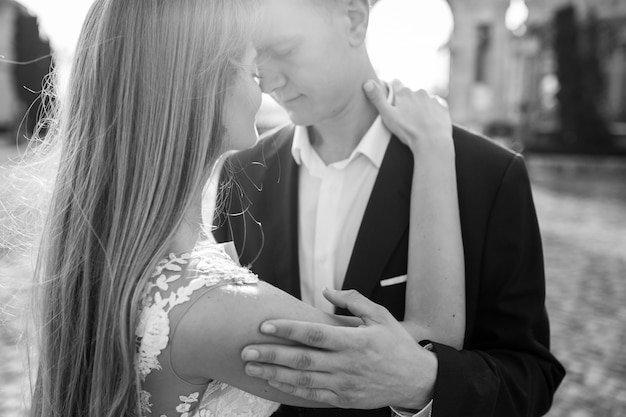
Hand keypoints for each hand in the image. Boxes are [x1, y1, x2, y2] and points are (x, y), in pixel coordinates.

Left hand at [241, 289, 436, 409]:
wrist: (415, 380)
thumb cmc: (397, 345)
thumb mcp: (380, 316)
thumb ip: (353, 301)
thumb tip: (327, 290)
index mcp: (354, 341)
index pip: (314, 334)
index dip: (288, 330)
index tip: (266, 326)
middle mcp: (346, 364)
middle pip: (302, 359)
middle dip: (271, 354)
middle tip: (247, 350)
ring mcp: (344, 385)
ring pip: (303, 380)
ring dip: (274, 373)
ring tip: (252, 367)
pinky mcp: (344, 399)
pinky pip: (312, 395)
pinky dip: (291, 389)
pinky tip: (275, 382)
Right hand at [363, 79, 453, 157]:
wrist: (432, 142)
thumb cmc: (408, 131)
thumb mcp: (388, 116)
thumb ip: (377, 99)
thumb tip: (367, 82)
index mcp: (404, 93)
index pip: (394, 83)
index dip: (391, 90)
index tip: (390, 100)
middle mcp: (418, 92)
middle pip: (409, 93)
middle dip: (406, 101)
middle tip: (403, 117)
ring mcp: (432, 99)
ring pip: (422, 99)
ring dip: (419, 106)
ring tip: (417, 122)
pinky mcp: (443, 107)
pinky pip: (436, 105)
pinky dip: (432, 111)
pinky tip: (429, 122)